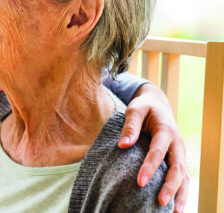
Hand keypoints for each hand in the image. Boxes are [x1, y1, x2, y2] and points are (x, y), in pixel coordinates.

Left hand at [118, 83, 188, 212]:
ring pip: (184, 175)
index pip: (158, 151)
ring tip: (175, 211)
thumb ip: (130, 126)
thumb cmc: (143, 107)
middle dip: (170, 186)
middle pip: (177, 167)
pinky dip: (181, 191)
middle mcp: (176, 143)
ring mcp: (179, 152)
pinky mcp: (177, 159)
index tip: (140, 182)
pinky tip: (175, 206)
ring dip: (180, 193)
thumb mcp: (135, 109)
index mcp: (166, 130)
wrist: (157, 104)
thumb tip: (122, 145)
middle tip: (160, 201)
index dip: (150, 167)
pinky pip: (182, 177)